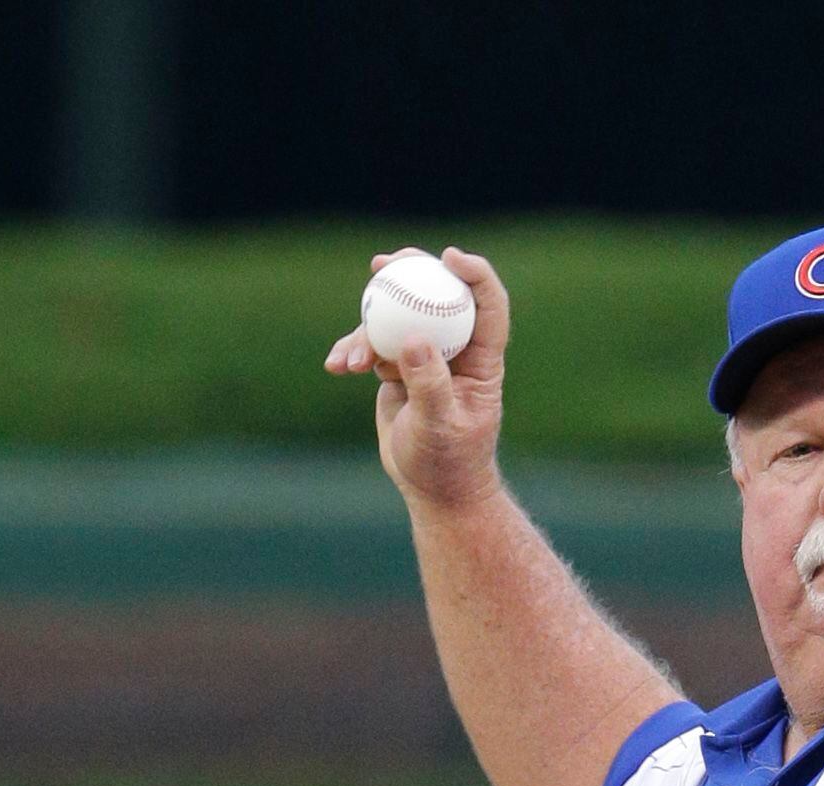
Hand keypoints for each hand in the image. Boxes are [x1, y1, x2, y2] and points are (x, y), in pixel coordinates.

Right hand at [324, 246, 507, 512]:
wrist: (432, 490)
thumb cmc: (447, 464)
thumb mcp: (439, 427)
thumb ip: (429, 384)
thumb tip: (414, 340)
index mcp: (481, 359)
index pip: (487, 305)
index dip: (474, 273)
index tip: (448, 257)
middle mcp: (456, 350)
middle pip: (437, 294)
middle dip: (410, 270)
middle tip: (382, 264)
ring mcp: (425, 356)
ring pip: (397, 318)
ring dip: (369, 329)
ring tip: (353, 361)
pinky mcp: (398, 368)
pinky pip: (374, 345)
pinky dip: (354, 352)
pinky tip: (336, 366)